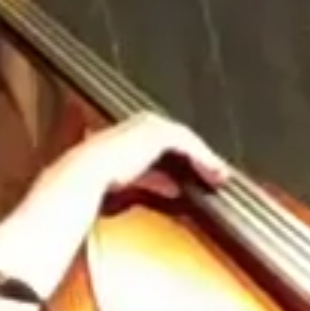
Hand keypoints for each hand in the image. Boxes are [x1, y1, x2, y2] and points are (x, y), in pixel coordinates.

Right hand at [91, 113, 229, 196]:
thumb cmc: (99, 177)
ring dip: (206, 159)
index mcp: (136, 129)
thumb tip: (174, 188)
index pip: (169, 143)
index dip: (187, 161)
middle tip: (216, 175)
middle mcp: (146, 122)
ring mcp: (154, 125)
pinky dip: (203, 160)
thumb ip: (154, 180)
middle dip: (201, 158)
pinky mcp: (161, 133)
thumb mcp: (134, 180)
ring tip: (219, 176)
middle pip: (183, 140)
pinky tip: (213, 173)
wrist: (90, 171)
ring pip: (190, 142)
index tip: (199, 176)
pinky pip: (189, 146)